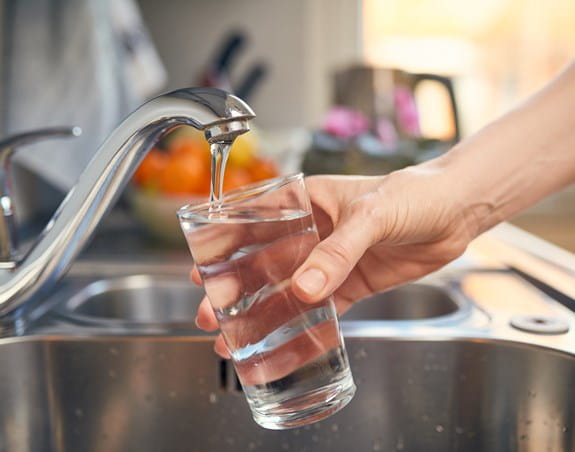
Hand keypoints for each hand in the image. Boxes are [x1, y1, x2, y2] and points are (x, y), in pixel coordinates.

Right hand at [193, 165, 477, 355]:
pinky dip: (303, 325)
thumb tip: (304, 288)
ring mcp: (330, 260)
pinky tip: (283, 341)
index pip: (255, 222)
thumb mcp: (371, 215)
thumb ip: (338, 251)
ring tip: (237, 336)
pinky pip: (323, 308)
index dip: (225, 246)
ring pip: (288, 289)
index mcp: (307, 202)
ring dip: (263, 312)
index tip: (202, 269)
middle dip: (236, 288)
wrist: (455, 212)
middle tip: (212, 313)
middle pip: (264, 262)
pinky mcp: (351, 283)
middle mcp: (313, 232)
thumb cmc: (413, 194)